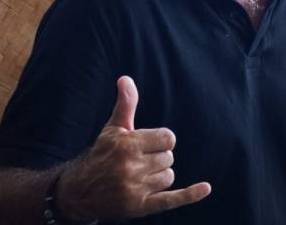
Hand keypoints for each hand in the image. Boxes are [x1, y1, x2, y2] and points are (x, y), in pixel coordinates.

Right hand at [58, 76, 210, 220]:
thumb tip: (126, 79)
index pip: (168, 138)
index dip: (161, 141)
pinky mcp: (140, 207)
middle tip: (139, 163)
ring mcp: (136, 189)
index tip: (148, 145)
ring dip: (159, 176)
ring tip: (140, 177)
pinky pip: (171, 200)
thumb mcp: (113, 129)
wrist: (80, 191)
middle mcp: (131, 167)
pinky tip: (205, 188)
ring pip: (169, 176)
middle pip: (169, 158)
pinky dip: (190, 195)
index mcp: (127, 145)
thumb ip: (126, 105)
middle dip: (158, 158)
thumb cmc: (102, 155)